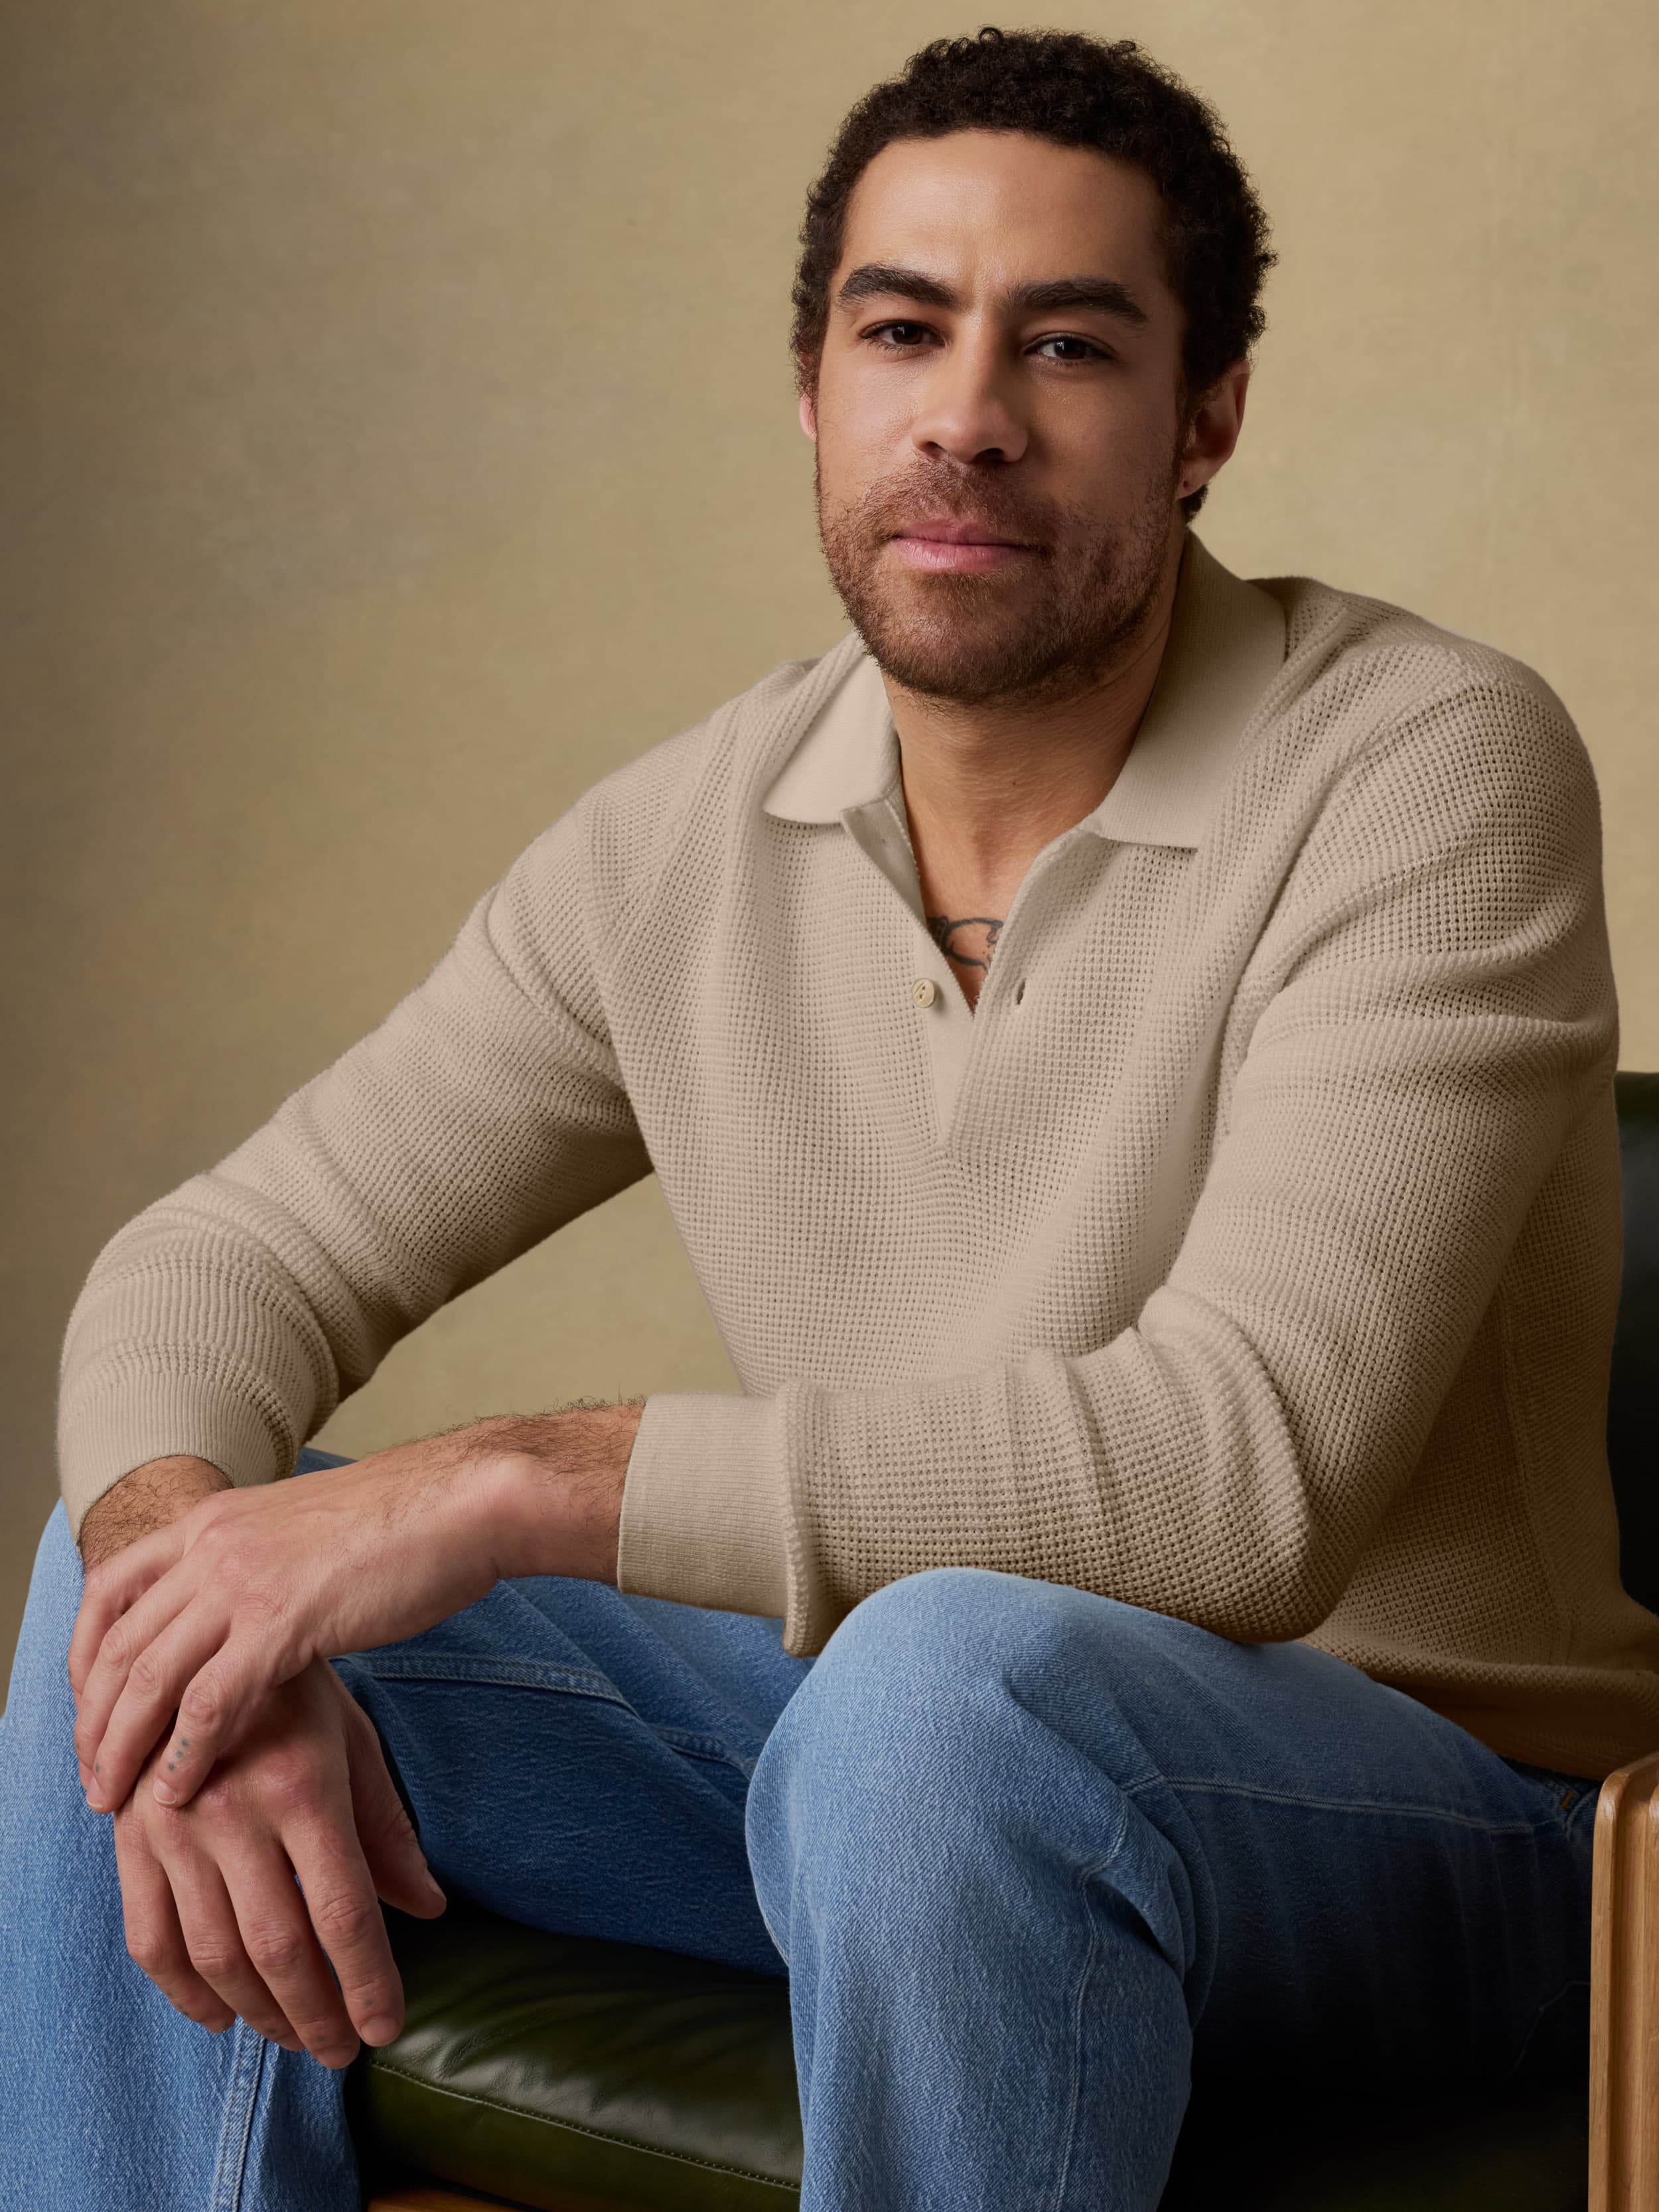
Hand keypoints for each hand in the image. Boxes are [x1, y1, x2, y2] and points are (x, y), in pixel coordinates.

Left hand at [71, 1404, 639, 1813]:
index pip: (108, 1591)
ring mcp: (242, 1580)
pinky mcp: (281, 1621)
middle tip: (93, 1776)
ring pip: (148, 1677)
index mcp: (214, 1519)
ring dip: (121, 1747)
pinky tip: (176, 1794)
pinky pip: (207, 1703)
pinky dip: (181, 1756)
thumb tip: (246, 1615)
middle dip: (94, 1719)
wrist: (464, 1501)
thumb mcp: (303, 1532)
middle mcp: (212, 1544)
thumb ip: (260, 1567)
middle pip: (117, 1643)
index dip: (85, 1657)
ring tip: (112, 1799)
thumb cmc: (405, 1522)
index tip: (89, 1710)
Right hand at [113, 1655, 444, 2065]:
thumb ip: (386, 1830)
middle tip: (342, 2049)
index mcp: (303, 1787)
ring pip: (216, 1955)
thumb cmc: (291, 1696)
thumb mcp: (352, 1744)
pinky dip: (185, 1993)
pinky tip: (222, 2015)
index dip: (367, 1982)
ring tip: (297, 2038)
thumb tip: (428, 1907)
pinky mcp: (131, 1842)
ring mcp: (175, 1830)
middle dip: (317, 2013)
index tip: (387, 2026)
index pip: (342, 1912)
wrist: (196, 1645)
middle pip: (279, 1946)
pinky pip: (151, 1940)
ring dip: (259, 2014)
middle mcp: (235, 1813)